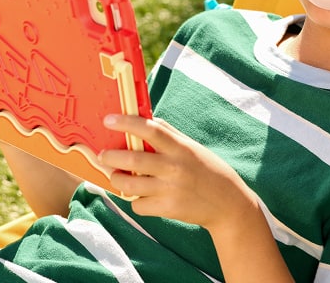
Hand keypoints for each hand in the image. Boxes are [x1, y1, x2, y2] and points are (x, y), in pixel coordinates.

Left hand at [99, 115, 257, 231]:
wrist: (226, 202)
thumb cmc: (208, 169)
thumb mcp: (192, 146)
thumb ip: (170, 133)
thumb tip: (148, 119)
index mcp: (180, 147)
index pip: (151, 129)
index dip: (128, 123)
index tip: (109, 120)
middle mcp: (174, 167)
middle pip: (133, 159)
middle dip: (111, 156)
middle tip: (103, 154)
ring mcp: (170, 190)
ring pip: (129, 185)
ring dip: (116, 179)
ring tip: (116, 175)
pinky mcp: (167, 210)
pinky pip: (138, 205)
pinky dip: (135, 200)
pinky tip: (141, 195)